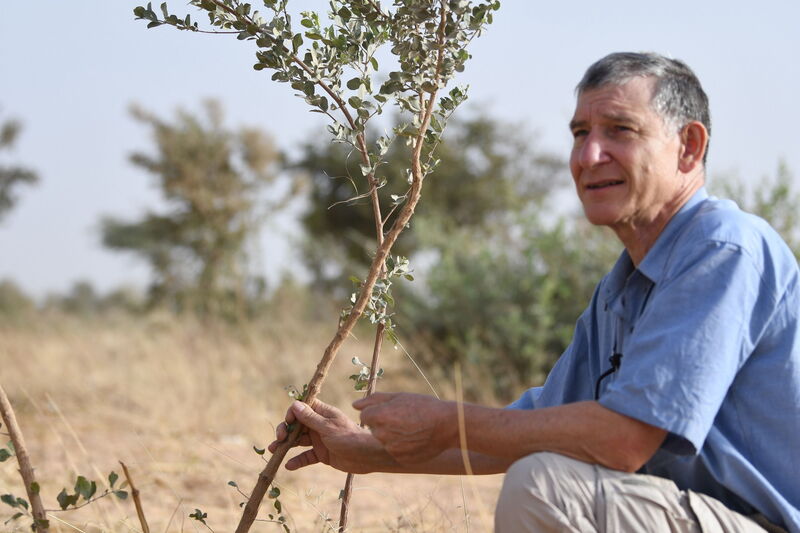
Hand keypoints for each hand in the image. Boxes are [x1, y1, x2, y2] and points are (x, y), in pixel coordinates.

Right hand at [268, 399, 395, 473]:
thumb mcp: (328, 427)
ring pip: (298, 441)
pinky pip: (306, 456)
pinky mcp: (321, 454)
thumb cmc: (349, 437)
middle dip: (286, 430)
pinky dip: (297, 460)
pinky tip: (289, 465)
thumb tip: (295, 405)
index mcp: (322, 413)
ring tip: (274, 451)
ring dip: (286, 445)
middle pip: (297, 425)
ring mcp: (319, 440)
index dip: (292, 414)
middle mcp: (319, 425)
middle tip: (280, 439)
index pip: (302, 408)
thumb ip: (310, 418)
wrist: (366, 457)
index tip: (289, 422)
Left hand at [354, 392, 456, 463]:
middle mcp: (382, 435)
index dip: (377, 411)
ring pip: (384, 441)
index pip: (365, 415)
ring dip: (392, 436)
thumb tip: (355, 404)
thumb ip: (374, 399)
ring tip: (412, 428)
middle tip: (404, 419)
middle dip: (384, 424)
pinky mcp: (401, 459)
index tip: (392, 410)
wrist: (447, 425)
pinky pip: (395, 452)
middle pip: (374, 429)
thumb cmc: (423, 406)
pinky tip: (415, 439)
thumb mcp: (399, 396)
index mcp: (379, 417)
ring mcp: (391, 449)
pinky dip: (402, 446)